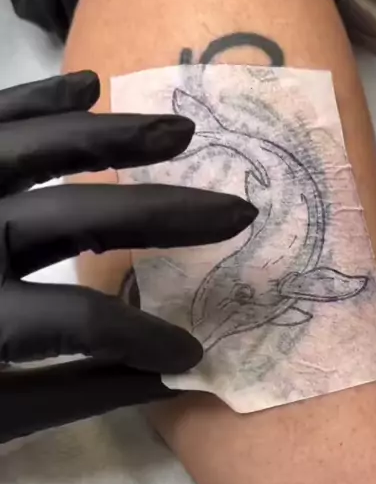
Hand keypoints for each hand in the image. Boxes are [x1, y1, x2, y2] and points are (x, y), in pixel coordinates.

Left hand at [0, 71, 255, 442]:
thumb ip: (67, 397)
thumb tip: (160, 382)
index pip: (81, 322)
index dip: (146, 337)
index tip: (192, 352)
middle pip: (76, 218)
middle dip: (166, 215)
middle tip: (236, 210)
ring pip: (30, 149)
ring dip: (110, 135)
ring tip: (181, 128)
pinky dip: (34, 104)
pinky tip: (86, 86)